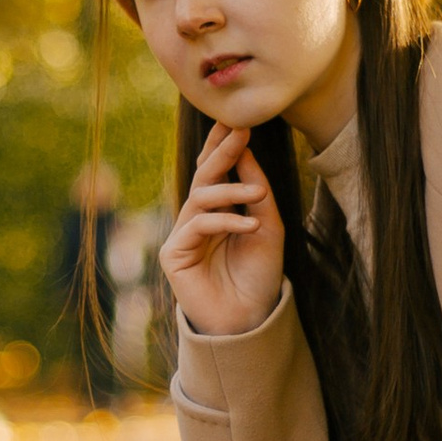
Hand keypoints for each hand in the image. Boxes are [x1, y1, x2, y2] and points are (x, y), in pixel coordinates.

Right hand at [160, 121, 285, 336]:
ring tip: (258, 195)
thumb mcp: (268, 227)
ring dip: (231, 190)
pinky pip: (198, 225)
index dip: (221, 145)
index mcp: (217, 211)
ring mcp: (183, 235)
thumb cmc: (259, 275)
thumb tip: (245, 150)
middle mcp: (197, 219)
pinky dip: (226, 221)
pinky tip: (249, 226)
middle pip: (203, 176)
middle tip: (239, 130)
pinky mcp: (174, 254)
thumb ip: (256, 191)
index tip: (236, 121)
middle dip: (221, 152)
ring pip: (200, 196)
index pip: (214, 171)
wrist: (250, 319)